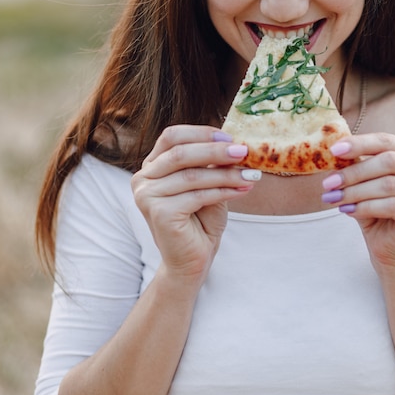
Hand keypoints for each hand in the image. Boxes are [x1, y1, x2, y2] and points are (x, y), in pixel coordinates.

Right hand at [131, 125, 260, 280]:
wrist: (192, 261)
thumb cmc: (201, 222)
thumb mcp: (209, 185)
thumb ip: (213, 165)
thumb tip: (235, 144)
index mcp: (152, 167)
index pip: (172, 137)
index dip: (201, 133)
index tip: (230, 137)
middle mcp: (143, 179)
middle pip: (181, 153)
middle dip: (217, 151)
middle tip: (244, 152)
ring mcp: (147, 196)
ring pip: (192, 175)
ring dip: (226, 174)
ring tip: (251, 176)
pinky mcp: (159, 212)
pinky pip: (197, 195)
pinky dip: (224, 191)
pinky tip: (242, 191)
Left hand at [322, 133, 394, 270]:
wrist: (389, 247)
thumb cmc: (377, 210)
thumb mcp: (365, 182)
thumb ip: (357, 165)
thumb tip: (335, 150)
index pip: (387, 141)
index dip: (359, 144)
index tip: (333, 150)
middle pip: (389, 161)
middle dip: (354, 172)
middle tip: (328, 182)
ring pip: (389, 185)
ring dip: (356, 191)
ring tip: (334, 198)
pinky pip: (393, 206)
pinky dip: (366, 207)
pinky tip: (348, 210)